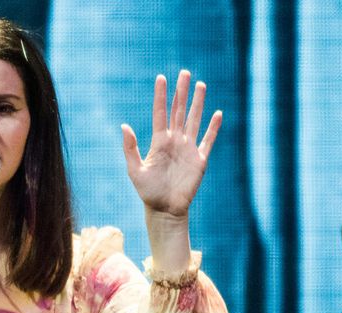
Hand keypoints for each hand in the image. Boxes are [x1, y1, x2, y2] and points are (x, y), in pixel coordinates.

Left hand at [122, 70, 222, 218]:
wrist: (165, 209)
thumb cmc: (147, 192)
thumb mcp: (134, 170)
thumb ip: (130, 148)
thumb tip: (124, 125)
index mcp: (159, 142)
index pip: (160, 113)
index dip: (161, 96)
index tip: (161, 78)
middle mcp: (175, 141)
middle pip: (179, 111)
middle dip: (182, 92)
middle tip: (185, 73)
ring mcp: (188, 149)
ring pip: (194, 120)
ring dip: (198, 103)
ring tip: (200, 85)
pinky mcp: (200, 160)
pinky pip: (208, 140)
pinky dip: (213, 128)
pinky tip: (217, 114)